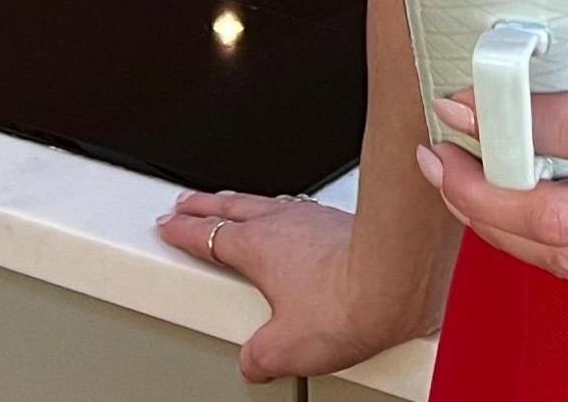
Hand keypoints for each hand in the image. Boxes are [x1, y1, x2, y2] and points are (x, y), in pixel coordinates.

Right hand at [156, 190, 443, 382]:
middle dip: (205, 205)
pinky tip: (297, 222)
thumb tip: (254, 363)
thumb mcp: (286, 348)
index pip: (208, 235)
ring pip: (267, 203)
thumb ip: (259, 357)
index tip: (168, 225)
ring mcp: (315, 219)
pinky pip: (302, 210)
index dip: (183, 232)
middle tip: (187, 203)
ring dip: (245, 203)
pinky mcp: (344, 222)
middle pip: (232, 206)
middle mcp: (283, 225)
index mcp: (256, 247)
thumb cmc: (348, 302)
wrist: (399, 278)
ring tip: (234, 206)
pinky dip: (286, 212)